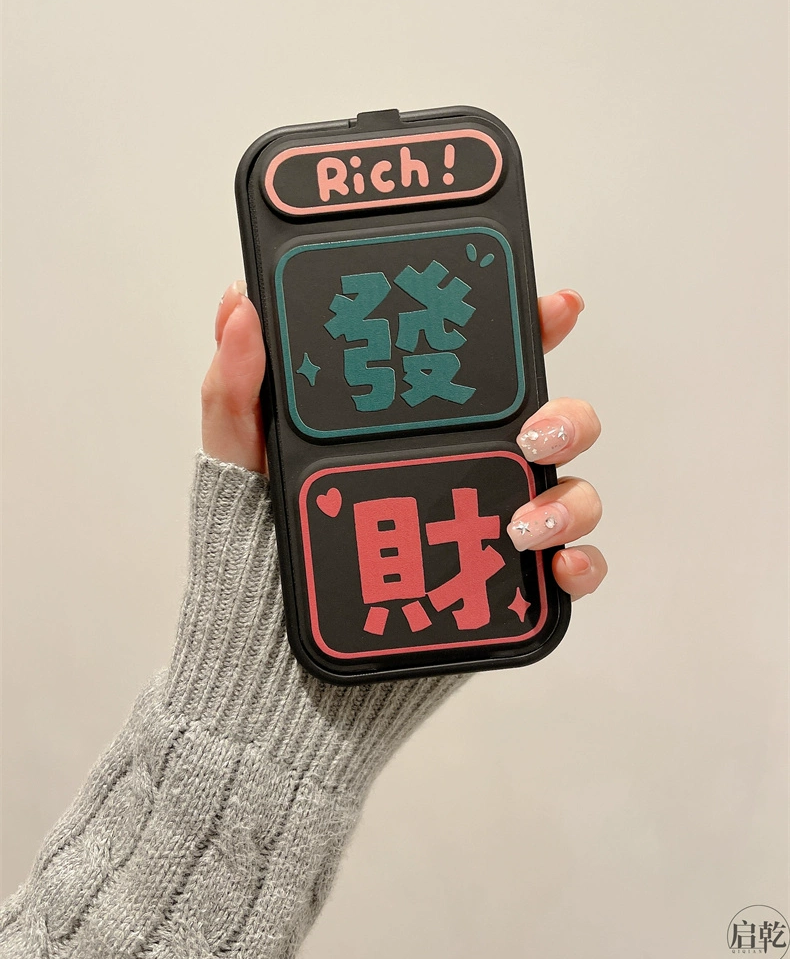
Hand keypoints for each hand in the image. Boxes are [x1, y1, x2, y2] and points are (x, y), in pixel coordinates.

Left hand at [201, 282, 605, 600]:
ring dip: (570, 498)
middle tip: (531, 434)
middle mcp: (465, 467)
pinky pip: (566, 569)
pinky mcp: (502, 587)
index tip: (554, 306)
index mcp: (418, 426)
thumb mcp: (240, 459)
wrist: (271, 656)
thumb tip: (240, 303)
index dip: (531, 326)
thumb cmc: (254, 548)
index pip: (486, 367)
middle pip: (550, 423)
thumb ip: (238, 384)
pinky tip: (557, 566)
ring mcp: (488, 525)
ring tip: (522, 523)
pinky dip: (581, 563)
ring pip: (569, 492)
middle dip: (567, 416)